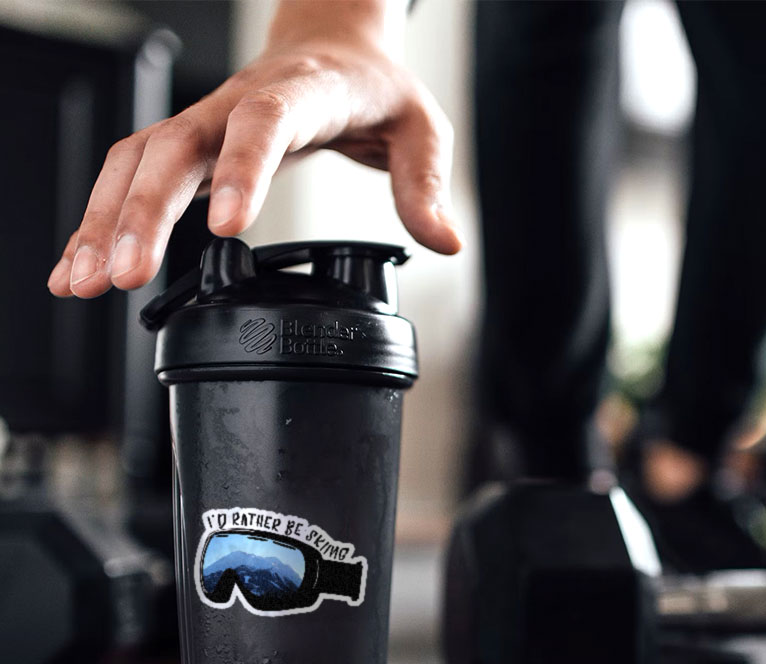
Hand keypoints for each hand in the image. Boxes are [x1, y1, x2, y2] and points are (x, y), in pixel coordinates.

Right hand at [48, 23, 461, 297]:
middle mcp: (239, 104)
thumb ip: (425, 183)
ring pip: (139, 161)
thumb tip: (447, 241)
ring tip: (82, 281)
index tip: (225, 227)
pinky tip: (81, 262)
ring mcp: (207, 121)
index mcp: (303, 94)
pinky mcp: (191, 143)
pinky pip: (134, 173)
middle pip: (176, 147)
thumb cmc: (376, 88)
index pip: (263, 124)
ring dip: (105, 220)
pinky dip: (103, 216)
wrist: (334, 42)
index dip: (241, 170)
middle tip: (124, 275)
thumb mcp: (422, 129)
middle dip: (144, 212)